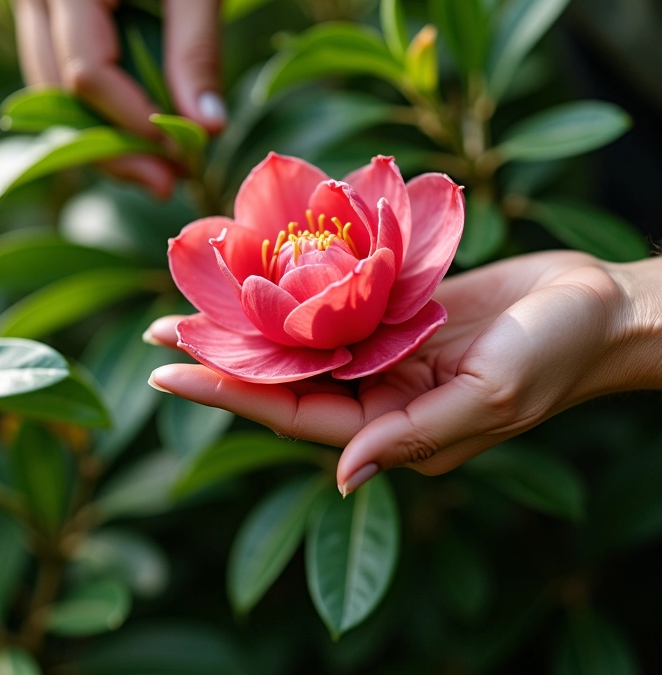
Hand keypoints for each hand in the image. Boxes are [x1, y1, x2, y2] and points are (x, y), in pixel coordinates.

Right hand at [7, 0, 243, 195]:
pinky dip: (97, 110)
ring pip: (53, 89)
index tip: (181, 158)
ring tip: (157, 168)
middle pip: (61, 91)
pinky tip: (136, 134)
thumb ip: (199, 47)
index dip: (133, 125)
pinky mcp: (44, 1)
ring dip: (102, 135)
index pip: (89, 73)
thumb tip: (206, 128)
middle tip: (168, 184)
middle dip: (113, 146)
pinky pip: (60, 72)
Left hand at [149, 251, 661, 493]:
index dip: (229, 392)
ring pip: (301, 342)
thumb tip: (344, 478)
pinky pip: (333, 307)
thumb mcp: (491, 399)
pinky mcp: (396, 314)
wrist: (594, 307)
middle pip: (285, 379)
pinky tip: (256, 275)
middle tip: (159, 334)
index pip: (295, 414)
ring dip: (247, 325)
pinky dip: (293, 294)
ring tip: (188, 306)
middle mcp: (379, 394)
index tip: (168, 372)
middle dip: (222, 359)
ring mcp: (385, 353)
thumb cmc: (555, 354)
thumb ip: (415, 437)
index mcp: (394, 429)